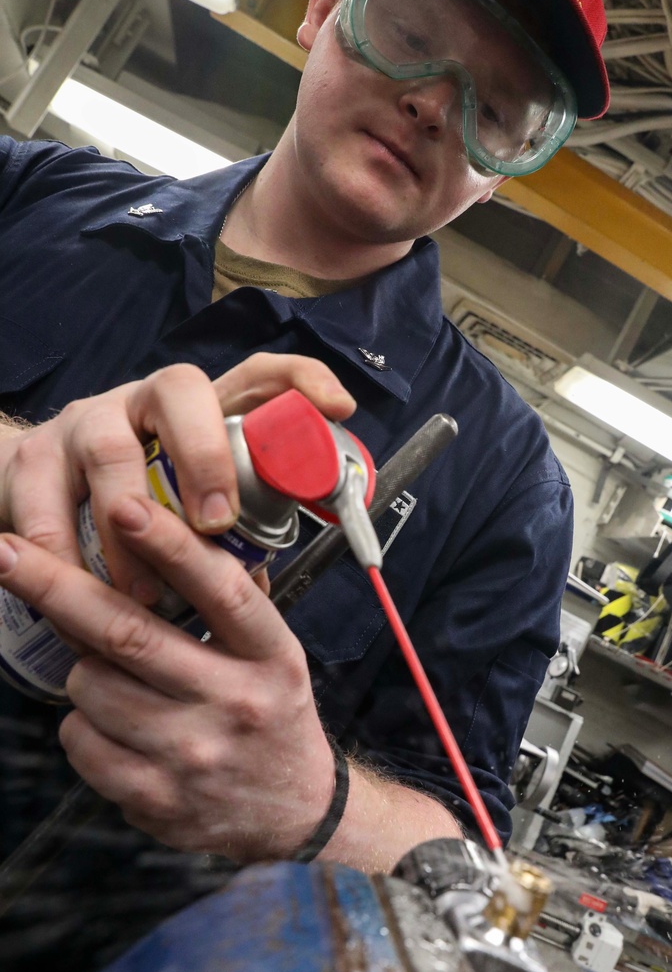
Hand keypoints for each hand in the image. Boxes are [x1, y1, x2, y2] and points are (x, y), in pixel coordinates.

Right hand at [0, 354, 354, 603]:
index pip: (257, 375)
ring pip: (110, 449)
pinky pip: (45, 501)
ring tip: (145, 591)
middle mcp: (144, 401)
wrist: (32, 493)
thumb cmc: (132, 506)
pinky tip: (78, 593)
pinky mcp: (33, 458)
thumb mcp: (186, 513)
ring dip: (132, 525)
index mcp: (200, 413)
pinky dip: (62, 554)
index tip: (339, 406)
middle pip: (180, 390)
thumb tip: (257, 596)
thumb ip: (224, 541)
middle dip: (204, 455)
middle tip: (216, 524)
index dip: (300, 379)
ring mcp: (86, 421)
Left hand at [0, 493, 335, 861]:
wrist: (297, 814)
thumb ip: (233, 602)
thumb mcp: (276, 654)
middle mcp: (236, 703)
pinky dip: (82, 724)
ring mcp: (194, 755)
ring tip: (114, 676)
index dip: (169, 545)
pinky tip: (115, 725)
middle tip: (7, 551)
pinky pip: (80, 741)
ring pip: (92, 685)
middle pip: (129, 634)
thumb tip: (174, 533)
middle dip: (55, 586)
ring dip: (83, 669)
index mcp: (272, 656)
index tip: (123, 505)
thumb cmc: (273, 715)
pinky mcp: (157, 798)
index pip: (221, 590)